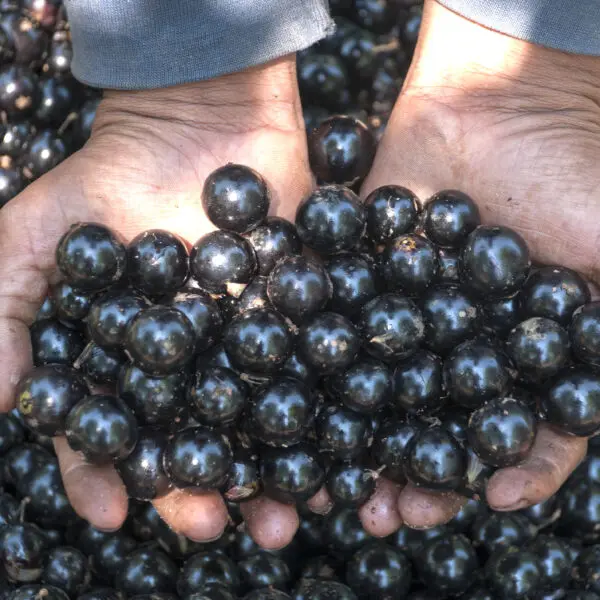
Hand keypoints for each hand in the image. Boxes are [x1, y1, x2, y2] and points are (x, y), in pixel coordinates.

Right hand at [0, 55, 323, 547]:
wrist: (204, 119)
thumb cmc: (113, 173)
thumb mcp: (37, 236)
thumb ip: (7, 312)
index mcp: (125, 357)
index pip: (109, 430)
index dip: (104, 475)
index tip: (111, 514)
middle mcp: (187, 362)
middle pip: (191, 442)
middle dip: (197, 489)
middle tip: (212, 529)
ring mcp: (245, 344)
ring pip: (254, 426)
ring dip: (266, 475)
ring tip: (281, 518)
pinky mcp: (297, 320)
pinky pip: (310, 380)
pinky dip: (321, 419)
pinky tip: (330, 460)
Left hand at [358, 0, 592, 529]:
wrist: (501, 94)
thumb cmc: (579, 172)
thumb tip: (589, 423)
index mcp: (527, 352)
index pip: (521, 429)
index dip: (509, 469)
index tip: (484, 500)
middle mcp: (463, 342)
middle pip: (436, 423)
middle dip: (415, 472)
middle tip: (387, 515)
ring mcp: (407, 313)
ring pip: (378, 393)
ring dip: (357, 442)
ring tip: (333, 488)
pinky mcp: (360, 279)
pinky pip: (336, 334)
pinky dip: (319, 374)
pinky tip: (299, 411)